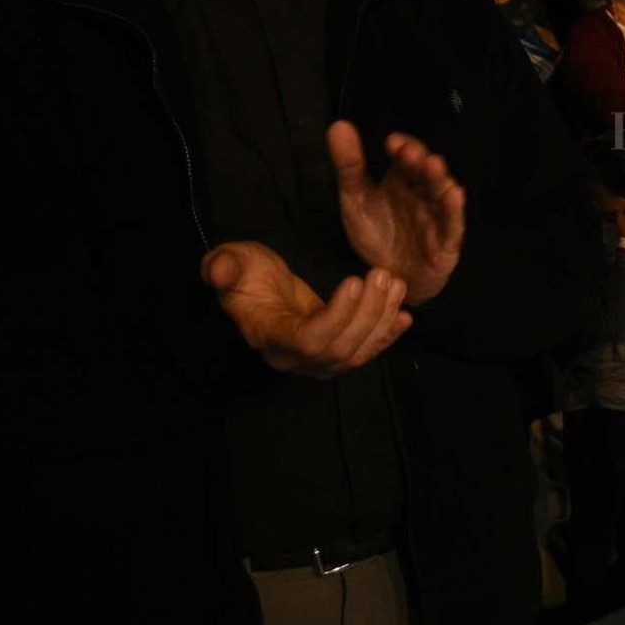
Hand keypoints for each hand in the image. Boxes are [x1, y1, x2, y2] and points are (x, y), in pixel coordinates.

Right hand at [202, 241, 409, 377]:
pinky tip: (405, 316)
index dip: (337, 316)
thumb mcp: (229, 262)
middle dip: (368, 312)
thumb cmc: (244, 274)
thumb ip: (223, 267)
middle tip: (382, 274)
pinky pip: (366, 352)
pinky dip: (388, 336)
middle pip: (340, 349)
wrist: (256, 288)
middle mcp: (293, 358)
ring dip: (382, 320)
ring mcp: (316, 362)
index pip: (309, 340)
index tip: (355, 281)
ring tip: (395, 284)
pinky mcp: (334, 354)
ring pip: (357, 353)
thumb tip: (220, 270)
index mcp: (268, 337)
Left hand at [328, 121, 465, 304]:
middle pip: (425, 173)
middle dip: (420, 161)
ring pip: (441, 194)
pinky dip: (454, 210)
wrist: (390, 279)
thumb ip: (349, 166)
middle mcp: (422, 195)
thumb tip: (338, 125)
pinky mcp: (446, 243)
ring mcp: (436, 218)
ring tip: (433, 166)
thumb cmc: (377, 236)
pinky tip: (454, 195)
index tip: (392, 143)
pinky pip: (452, 225)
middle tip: (411, 153)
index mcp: (402, 182)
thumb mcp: (355, 201)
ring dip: (438, 179)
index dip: (403, 147)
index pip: (407, 157)